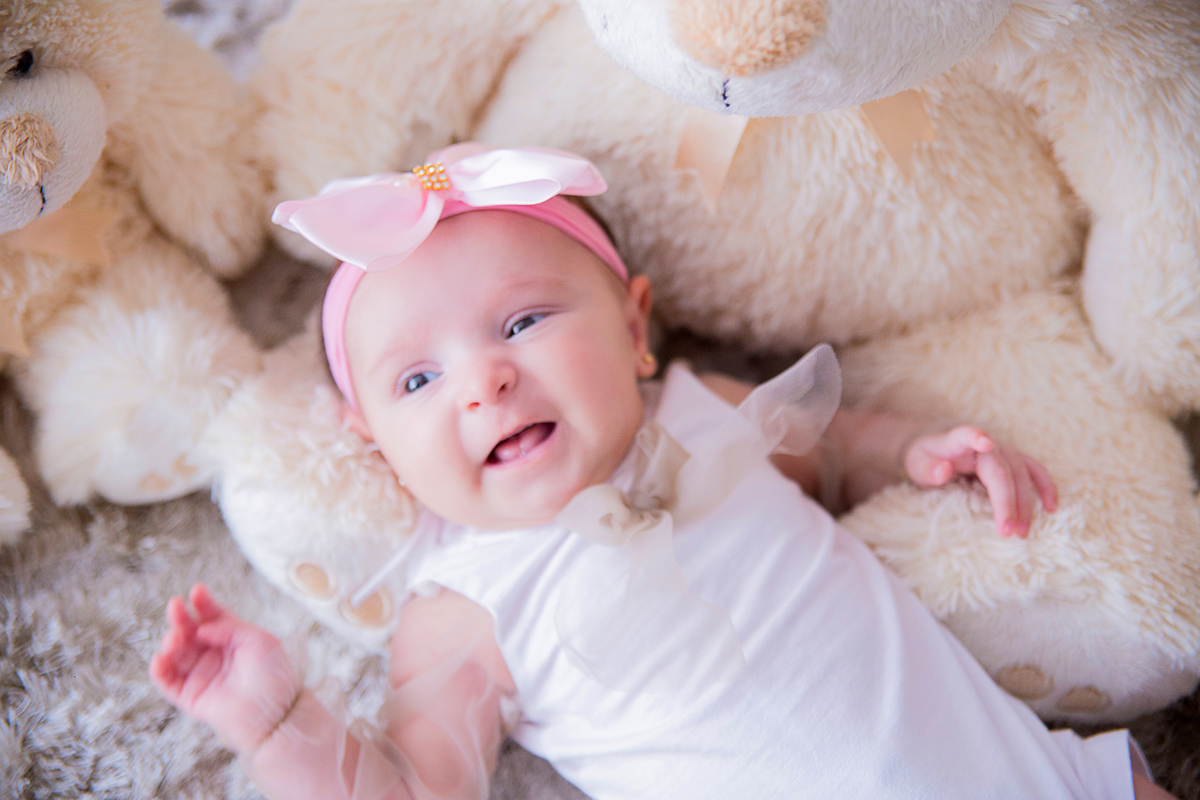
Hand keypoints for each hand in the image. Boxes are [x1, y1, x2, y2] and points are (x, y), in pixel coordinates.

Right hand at [149, 583, 300, 752]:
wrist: (274, 713)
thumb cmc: (273, 675)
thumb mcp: (259, 640)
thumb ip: (231, 628)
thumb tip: (203, 627)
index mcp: (231, 639)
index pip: (212, 617)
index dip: (203, 604)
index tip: (196, 591)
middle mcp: (213, 654)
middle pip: (190, 632)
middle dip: (181, 618)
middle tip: (176, 607)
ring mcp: (200, 674)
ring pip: (176, 654)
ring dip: (171, 642)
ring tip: (175, 638)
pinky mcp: (189, 696)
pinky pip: (168, 681)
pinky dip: (160, 670)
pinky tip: (160, 658)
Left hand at [903, 426, 1057, 537]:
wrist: (936, 451)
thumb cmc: (926, 460)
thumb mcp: (917, 465)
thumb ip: (928, 469)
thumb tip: (943, 470)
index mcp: (958, 441)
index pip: (966, 436)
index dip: (975, 437)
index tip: (985, 442)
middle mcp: (986, 444)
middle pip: (1001, 471)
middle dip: (1006, 502)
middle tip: (1006, 532)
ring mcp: (1003, 451)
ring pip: (1020, 475)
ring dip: (1025, 504)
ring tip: (1021, 532)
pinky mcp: (1014, 461)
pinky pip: (1034, 471)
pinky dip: (1045, 487)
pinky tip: (1050, 508)